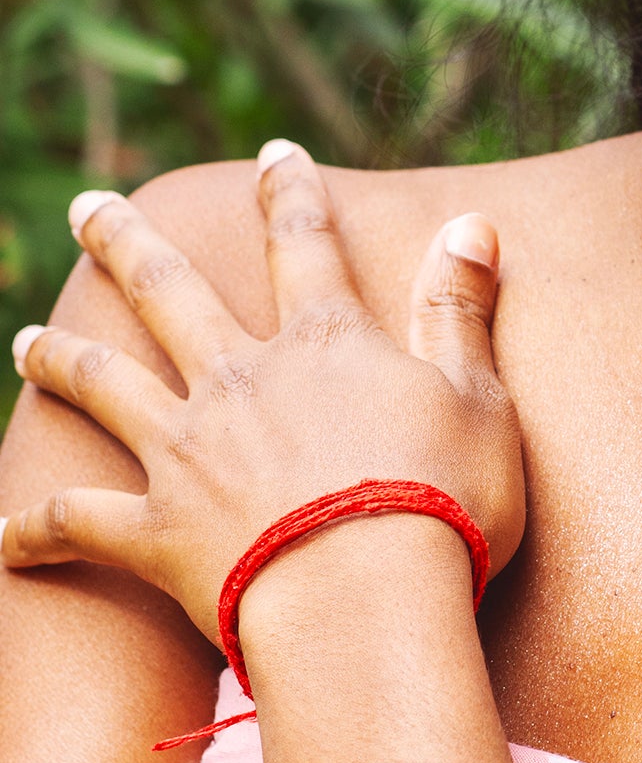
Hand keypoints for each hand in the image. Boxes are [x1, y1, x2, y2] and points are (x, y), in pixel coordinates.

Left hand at [2, 145, 523, 652]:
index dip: (291, 193)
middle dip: (125, 242)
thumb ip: (458, 309)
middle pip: (168, 294)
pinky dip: (32, 530)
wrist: (366, 609)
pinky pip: (77, 526)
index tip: (274, 154)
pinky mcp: (155, 533)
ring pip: (104, 386)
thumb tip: (469, 223)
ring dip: (59, 358)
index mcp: (321, 344)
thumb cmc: (442, 505)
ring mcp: (186, 453)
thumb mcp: (475, 397)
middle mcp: (239, 381)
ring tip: (23, 341)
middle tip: (90, 206)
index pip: (303, 244)